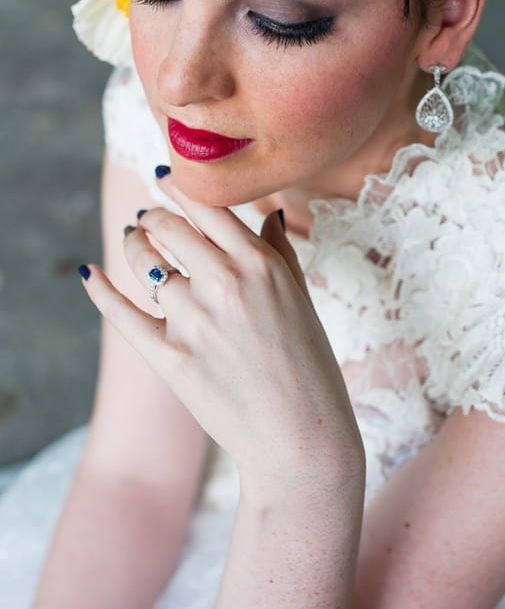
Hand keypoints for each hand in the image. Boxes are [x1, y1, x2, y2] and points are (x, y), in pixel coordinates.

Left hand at [79, 170, 361, 488]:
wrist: (301, 434)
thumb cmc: (309, 364)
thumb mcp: (302, 297)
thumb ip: (280, 250)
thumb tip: (269, 213)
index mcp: (259, 263)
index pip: (207, 206)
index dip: (179, 185)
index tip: (165, 174)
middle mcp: (223, 283)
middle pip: (169, 226)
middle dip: (153, 216)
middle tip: (149, 217)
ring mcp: (193, 320)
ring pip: (146, 265)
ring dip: (135, 246)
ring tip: (134, 241)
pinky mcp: (170, 357)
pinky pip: (123, 313)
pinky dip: (101, 290)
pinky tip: (90, 272)